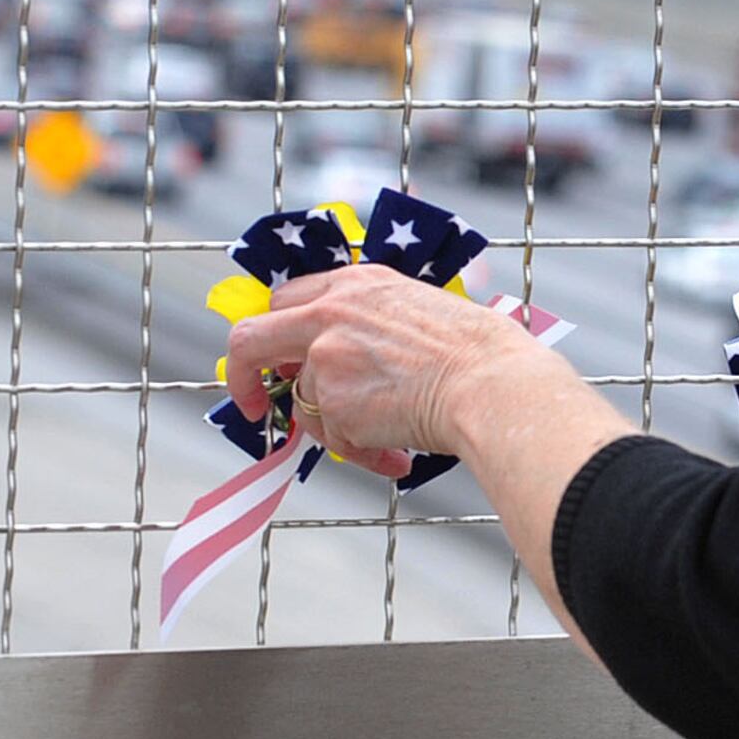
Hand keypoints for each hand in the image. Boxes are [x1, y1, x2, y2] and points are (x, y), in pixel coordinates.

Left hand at [223, 267, 557, 481]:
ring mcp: (327, 356)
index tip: (278, 363)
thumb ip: (369, 322)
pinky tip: (396, 455)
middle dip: (246, 378)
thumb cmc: (476, 351)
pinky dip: (361, 453)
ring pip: (306, 404)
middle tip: (257, 407)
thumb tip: (347, 358)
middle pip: (251, 340)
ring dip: (341, 431)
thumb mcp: (415, 307)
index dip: (274, 336)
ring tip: (388, 441)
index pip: (285, 299)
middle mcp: (330, 313)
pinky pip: (334, 439)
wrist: (492, 383)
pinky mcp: (333, 401)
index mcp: (354, 284)